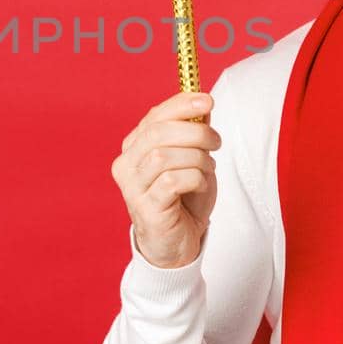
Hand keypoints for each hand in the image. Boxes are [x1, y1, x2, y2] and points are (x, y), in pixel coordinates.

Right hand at [110, 91, 220, 269]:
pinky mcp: (146, 209)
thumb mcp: (191, 159)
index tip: (207, 100)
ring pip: (164, 156)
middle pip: (157, 133)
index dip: (181, 104)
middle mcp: (126, 165)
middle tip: (216, 141)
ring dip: (197, 158)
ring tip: (208, 168)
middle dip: (194, 131)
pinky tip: (201, 185)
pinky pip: (172, 181)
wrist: (177, 242)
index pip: (154, 117)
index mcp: (134, 147)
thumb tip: (203, 103)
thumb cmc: (183, 198)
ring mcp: (133, 188)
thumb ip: (193, 132)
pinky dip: (195, 178)